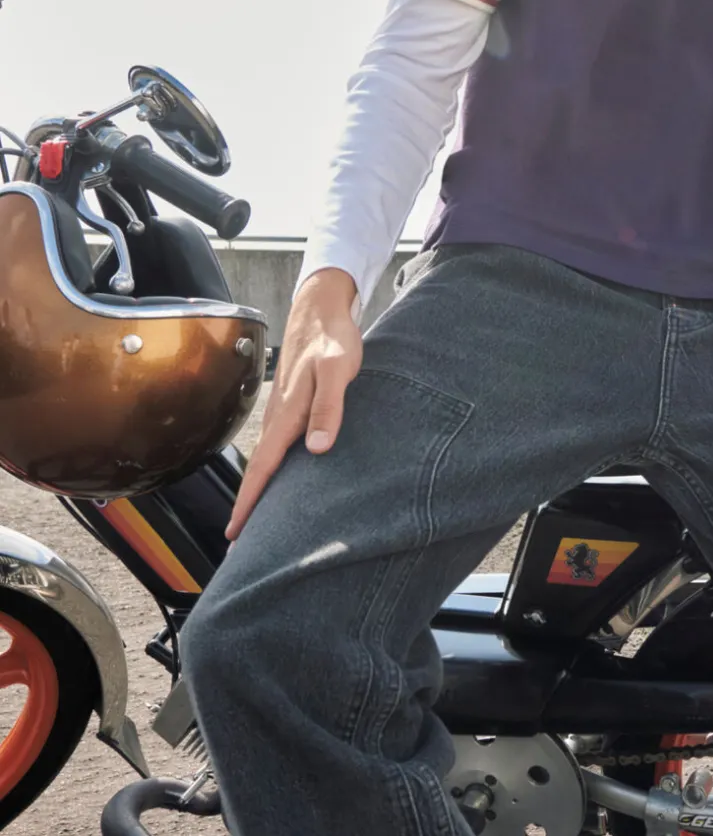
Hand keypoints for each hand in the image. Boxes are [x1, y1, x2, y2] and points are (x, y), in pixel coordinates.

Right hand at [227, 268, 362, 539]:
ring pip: (267, 458)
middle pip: (260, 470)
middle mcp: (279, 417)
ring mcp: (281, 410)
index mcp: (288, 414)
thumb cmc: (332, 339)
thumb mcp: (338, 371)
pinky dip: (270, 467)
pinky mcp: (290, 404)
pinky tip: (277, 478)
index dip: (250, 502)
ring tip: (254, 521)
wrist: (321, 307)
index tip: (235, 534)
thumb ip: (329, 408)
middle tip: (237, 544)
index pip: (265, 468)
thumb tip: (317, 448)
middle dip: (248, 506)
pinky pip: (277, 445)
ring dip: (259, 489)